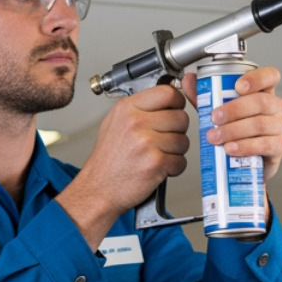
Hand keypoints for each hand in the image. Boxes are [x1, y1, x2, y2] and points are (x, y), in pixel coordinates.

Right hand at [57, 83, 189, 245]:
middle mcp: (136, 122)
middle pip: (181, 117)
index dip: (177, 103)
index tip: (174, 110)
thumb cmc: (108, 159)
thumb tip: (168, 97)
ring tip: (157, 155)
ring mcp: (147, 142)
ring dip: (175, 151)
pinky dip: (174, 167)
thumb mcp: (115, 122)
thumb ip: (141, 108)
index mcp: (127, 108)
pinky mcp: (156, 163)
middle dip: (177, 130)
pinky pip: (181, 161)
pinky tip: (157, 168)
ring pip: (184, 140)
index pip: (168, 93)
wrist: (98, 188)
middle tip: (163, 139)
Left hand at [198, 65, 281, 179]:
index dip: (257, 78)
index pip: (270, 75)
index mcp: (264, 92)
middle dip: (234, 109)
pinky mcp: (279, 146)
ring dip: (235, 130)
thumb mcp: (219, 110)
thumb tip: (189, 79)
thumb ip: (205, 95)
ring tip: (216, 137)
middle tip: (215, 117)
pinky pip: (265, 144)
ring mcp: (280, 126)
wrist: (244, 162)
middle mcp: (276, 107)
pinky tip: (231, 148)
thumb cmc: (236, 131)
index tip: (238, 86)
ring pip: (261, 124)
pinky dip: (245, 146)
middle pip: (261, 101)